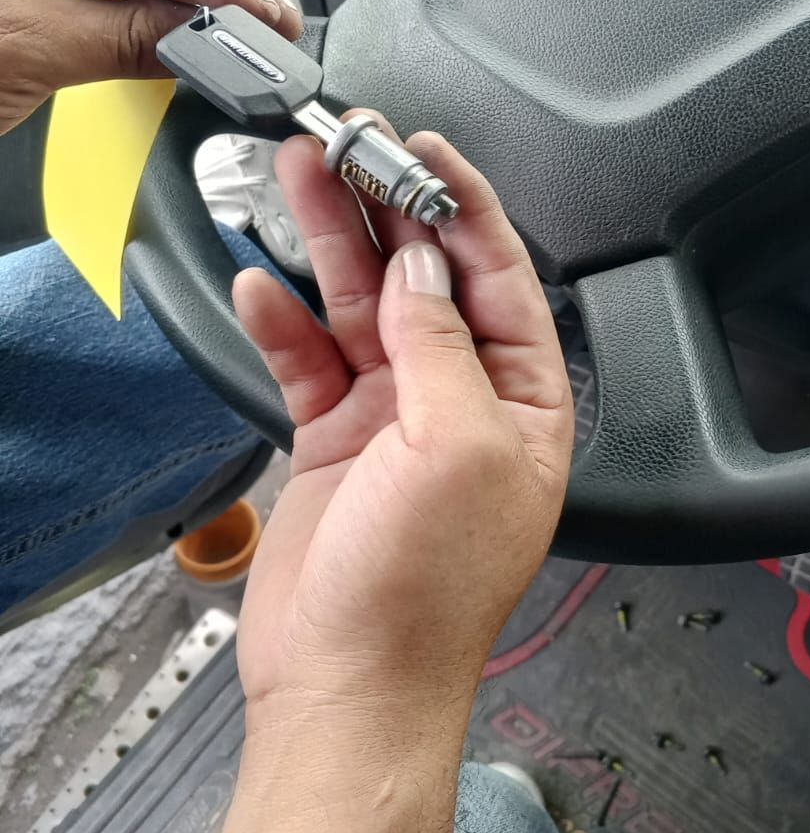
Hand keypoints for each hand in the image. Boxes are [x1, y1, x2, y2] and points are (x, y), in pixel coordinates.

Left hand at [0, 0, 301, 133]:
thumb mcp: (25, 46)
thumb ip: (120, 37)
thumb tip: (200, 41)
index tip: (255, 7)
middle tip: (272, 21)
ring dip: (196, 6)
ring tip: (249, 32)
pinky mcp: (35, 6)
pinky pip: (112, 6)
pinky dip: (159, 27)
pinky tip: (197, 40)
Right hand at [231, 125, 574, 734]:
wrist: (350, 686)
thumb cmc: (428, 596)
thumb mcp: (458, 447)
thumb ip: (441, 345)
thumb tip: (425, 269)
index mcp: (524, 400)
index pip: (499, 276)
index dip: (465, 205)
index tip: (425, 150)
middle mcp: (464, 399)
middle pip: (425, 277)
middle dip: (388, 209)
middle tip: (348, 146)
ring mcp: (396, 416)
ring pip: (363, 304)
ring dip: (331, 244)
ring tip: (298, 179)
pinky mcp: (336, 438)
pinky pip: (309, 358)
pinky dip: (284, 321)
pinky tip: (261, 286)